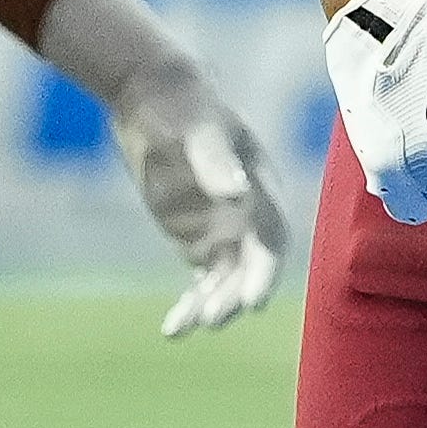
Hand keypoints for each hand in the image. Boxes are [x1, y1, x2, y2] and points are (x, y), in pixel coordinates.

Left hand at [36, 0, 294, 337]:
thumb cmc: (184, 108)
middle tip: (211, 319)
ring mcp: (225, 231)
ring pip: (225, 281)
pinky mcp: (198, 241)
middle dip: (234, 296)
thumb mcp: (199, 129)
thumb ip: (216, 161)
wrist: (156, 99)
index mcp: (260, 188)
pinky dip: (190, 305)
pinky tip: (174, 329)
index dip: (265, 271)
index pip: (270, 238)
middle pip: (249, 267)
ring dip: (210, 306)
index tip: (252, 302)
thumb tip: (237, 193)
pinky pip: (202, 283)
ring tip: (183, 327)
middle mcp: (248, 216)